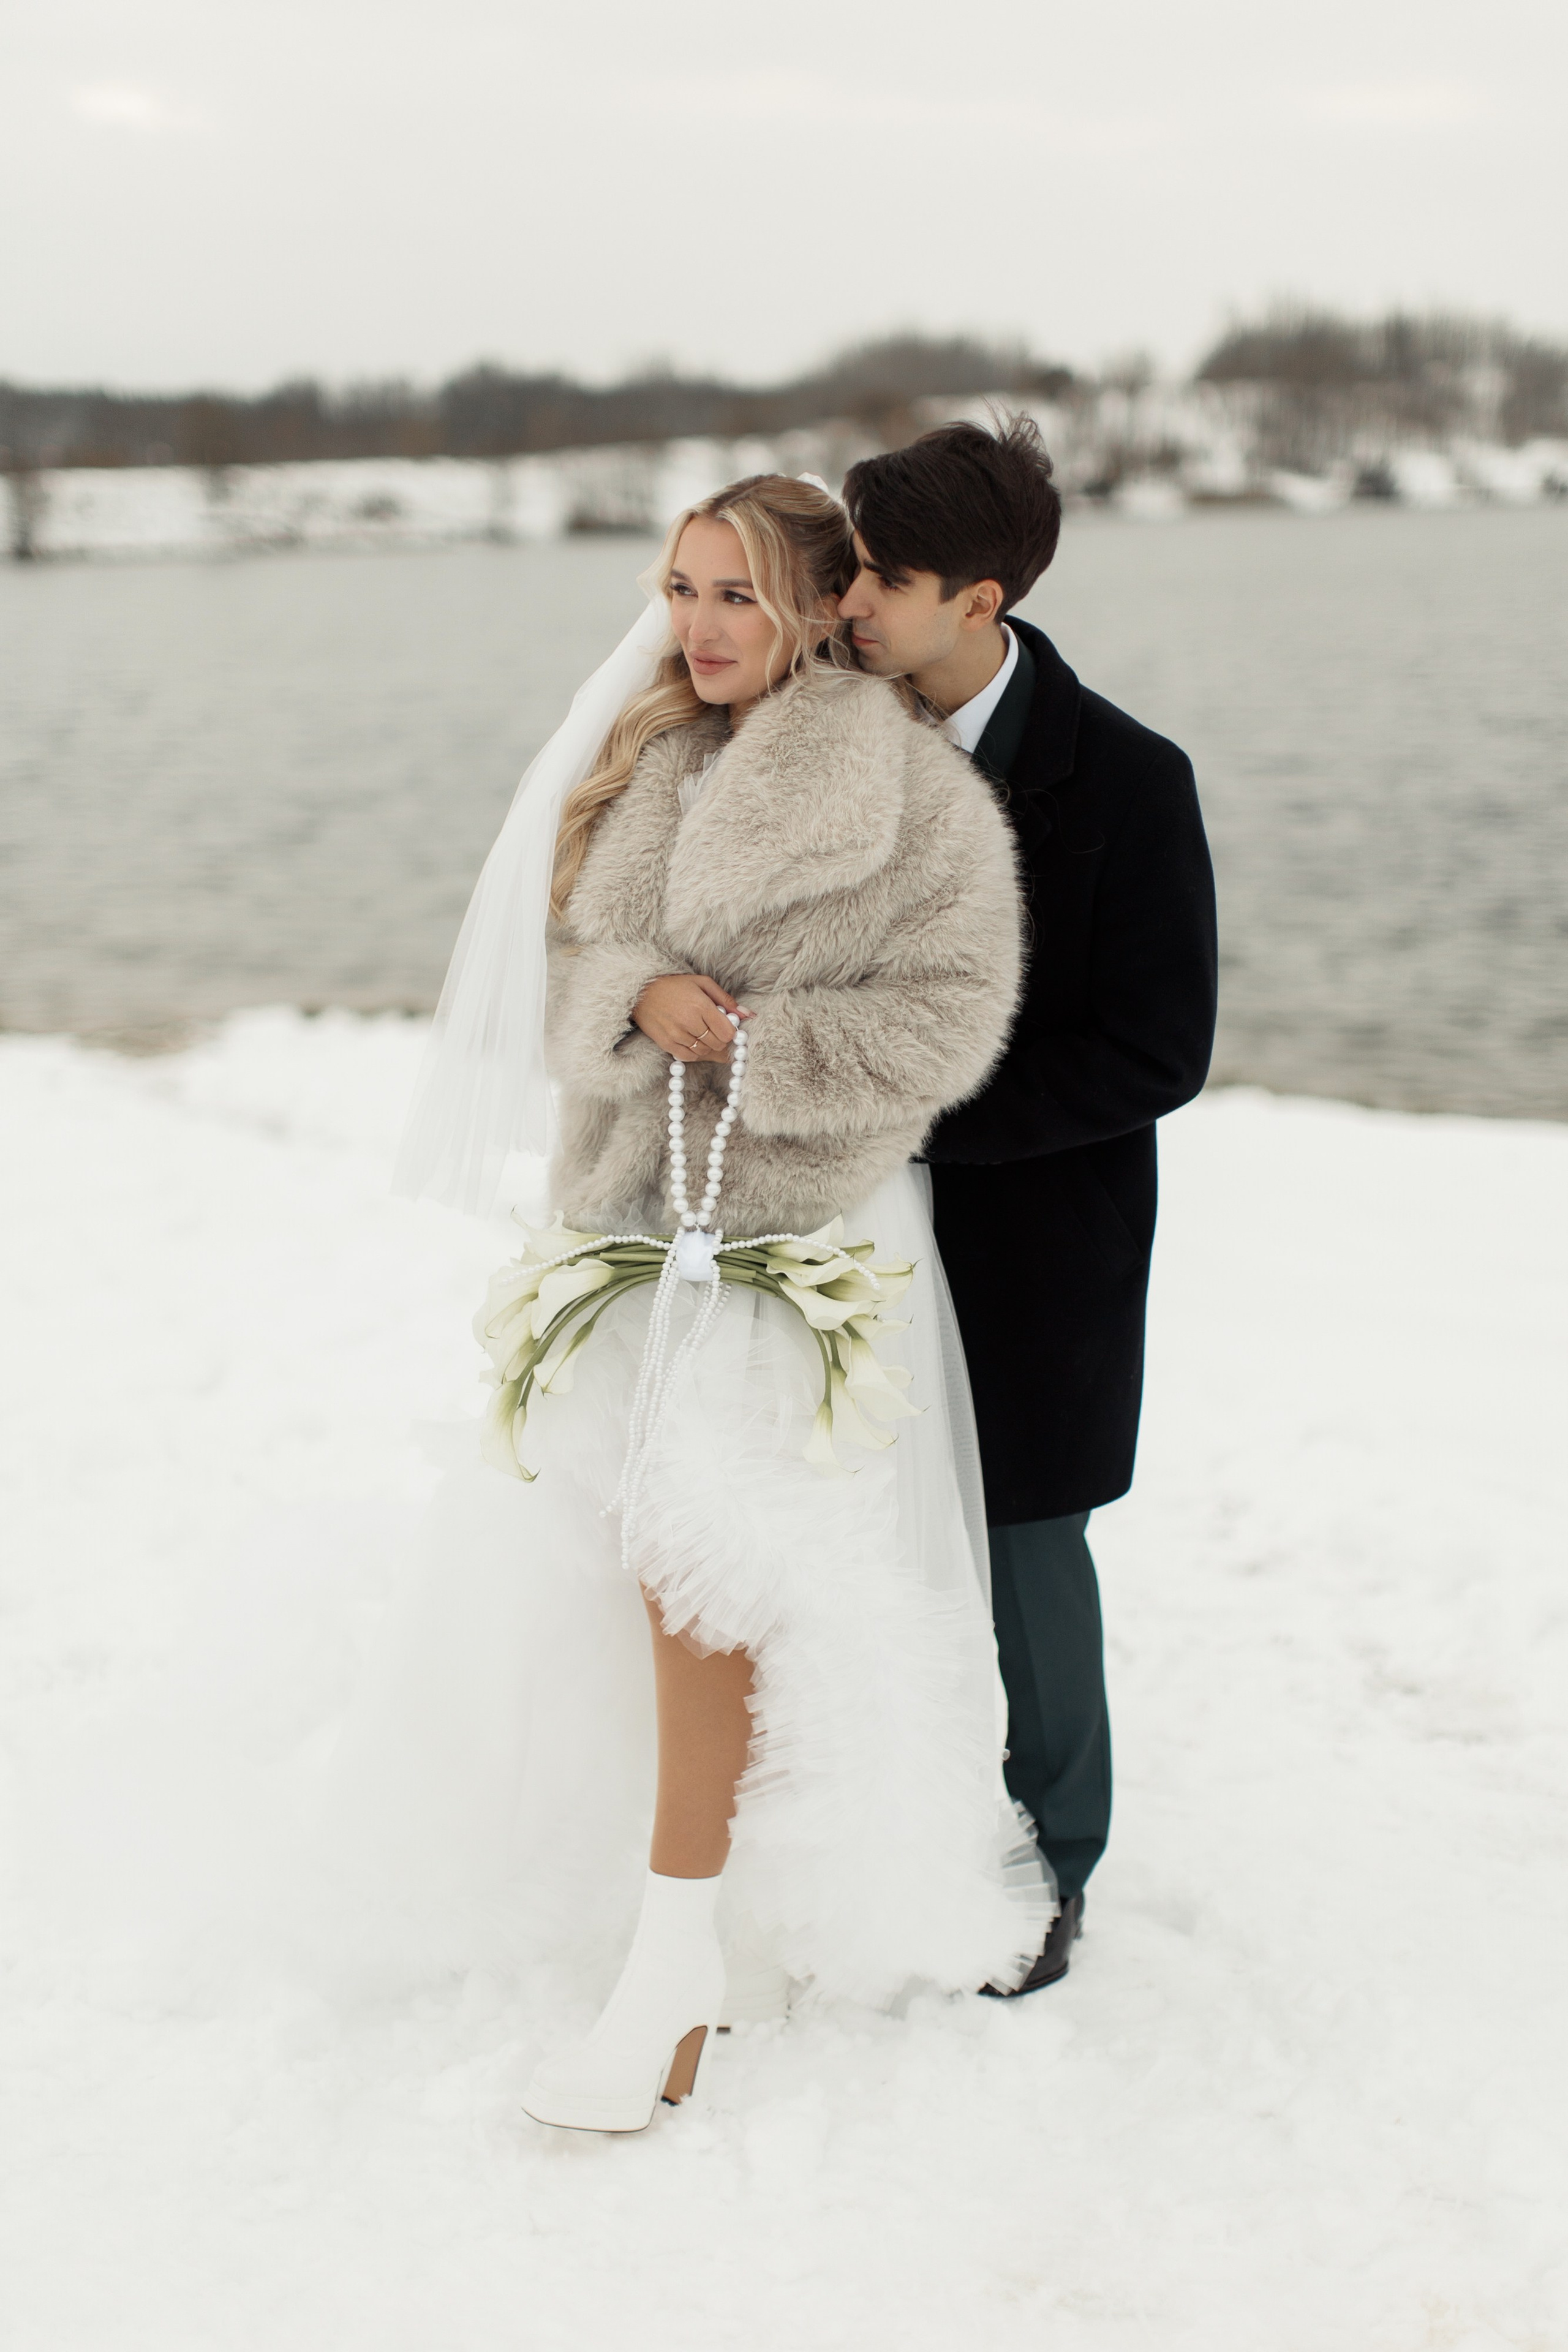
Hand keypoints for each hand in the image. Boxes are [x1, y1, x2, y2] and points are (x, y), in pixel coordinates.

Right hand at [632, 974, 752, 1062]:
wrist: (641, 992)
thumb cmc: (674, 986)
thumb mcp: (702, 983)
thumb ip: (726, 1000)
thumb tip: (748, 1015)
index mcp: (700, 1005)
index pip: (727, 1033)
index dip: (730, 1032)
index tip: (726, 1026)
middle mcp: (689, 1022)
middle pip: (717, 1044)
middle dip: (719, 1039)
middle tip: (713, 1029)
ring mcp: (676, 1035)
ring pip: (704, 1052)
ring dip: (706, 1046)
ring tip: (700, 1032)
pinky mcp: (666, 1044)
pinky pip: (688, 1057)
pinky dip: (694, 1052)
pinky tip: (691, 1040)